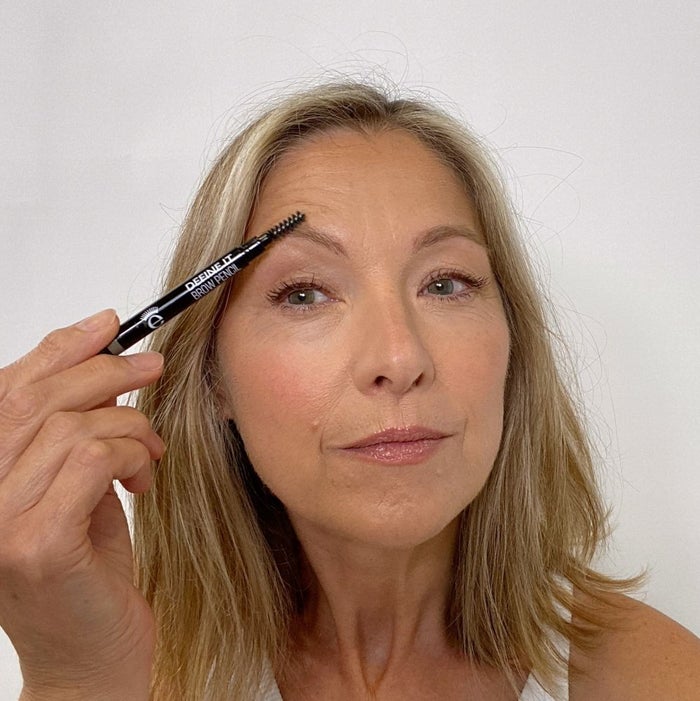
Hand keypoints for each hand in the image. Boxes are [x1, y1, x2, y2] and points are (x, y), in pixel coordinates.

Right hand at [0, 310, 163, 699]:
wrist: (93, 659)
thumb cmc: (87, 573)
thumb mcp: (81, 487)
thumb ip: (80, 432)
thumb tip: (106, 365)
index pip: (10, 390)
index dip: (60, 347)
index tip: (108, 323)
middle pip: (38, 399)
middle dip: (106, 371)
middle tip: (152, 368)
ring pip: (74, 426)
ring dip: (131, 428)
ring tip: (150, 452)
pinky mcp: (36, 545)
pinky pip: (93, 459)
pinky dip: (132, 455)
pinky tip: (143, 480)